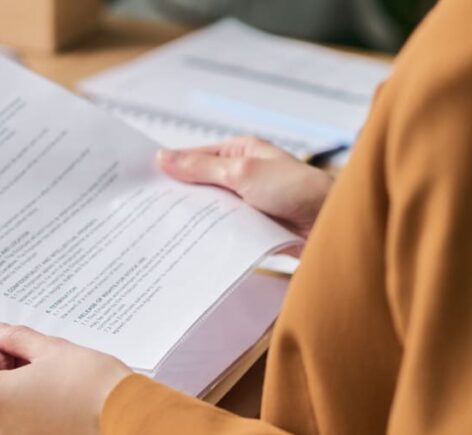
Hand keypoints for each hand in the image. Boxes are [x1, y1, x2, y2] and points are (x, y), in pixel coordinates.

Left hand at [0, 322, 131, 434]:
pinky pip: (16, 424)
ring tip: (39, 364)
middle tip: (19, 343)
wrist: (126, 420)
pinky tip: (45, 388)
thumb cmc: (90, 385)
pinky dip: (23, 405)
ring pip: (1, 406)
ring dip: (11, 384)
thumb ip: (14, 338)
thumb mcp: (48, 348)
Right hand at [158, 136, 333, 236]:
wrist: (331, 225)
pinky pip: (223, 230)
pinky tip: (189, 245)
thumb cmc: (296, 190)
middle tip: (143, 210)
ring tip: (159, 230)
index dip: (169, 168)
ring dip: (192, 219)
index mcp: (240, 152)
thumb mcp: (243, 173)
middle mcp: (242, 175)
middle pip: (199, 185)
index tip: (140, 182)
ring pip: (209, 209)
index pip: (195, 157)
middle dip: (177, 196)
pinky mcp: (252, 227)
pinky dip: (208, 235)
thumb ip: (202, 168)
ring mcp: (247, 202)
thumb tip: (163, 157)